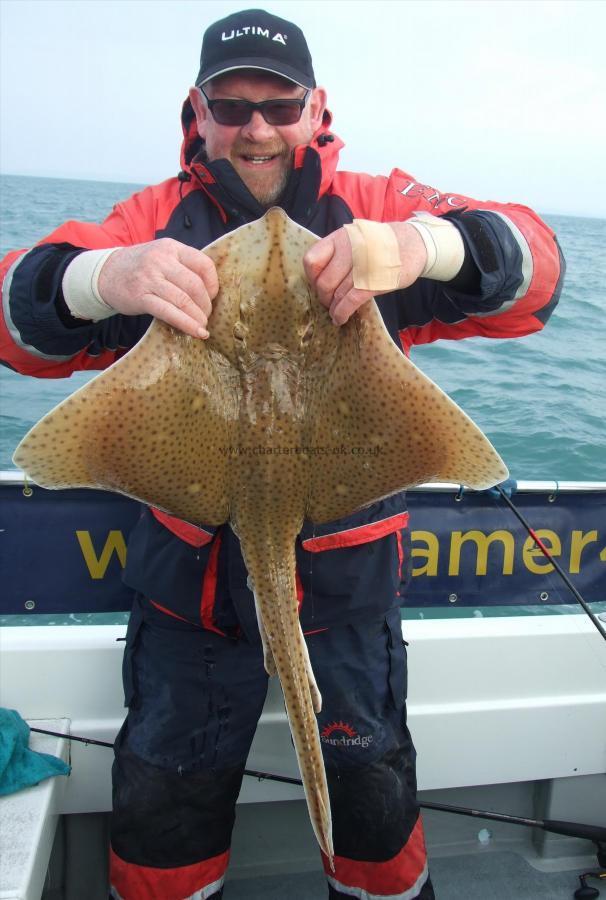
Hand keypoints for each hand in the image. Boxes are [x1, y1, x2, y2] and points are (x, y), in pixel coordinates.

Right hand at [97, 239, 218, 337]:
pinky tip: (196, 332)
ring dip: (198, 317)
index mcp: (172, 248)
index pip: (203, 264)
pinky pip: (169, 312)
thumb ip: (183, 266)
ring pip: (183, 300)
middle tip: (207, 316)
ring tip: (202, 327)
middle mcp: (161, 260)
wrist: (105, 273)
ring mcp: (150, 278)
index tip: (213, 297)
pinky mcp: (141, 297)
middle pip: (195, 285)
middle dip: (206, 305)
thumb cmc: (141, 267)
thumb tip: (211, 290)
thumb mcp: (162, 255)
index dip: (213, 284)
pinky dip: (186, 324)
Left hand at [303, 222, 426, 324]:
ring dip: (334, 308)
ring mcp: (361, 266)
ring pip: (336, 294)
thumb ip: (338, 252)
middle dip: (324, 297)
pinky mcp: (374, 282)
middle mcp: (348, 250)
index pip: (311, 261)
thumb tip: (321, 277)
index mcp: (340, 238)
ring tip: (336, 313)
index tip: (319, 285)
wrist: (415, 243)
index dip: (312, 278)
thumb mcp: (356, 238)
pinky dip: (342, 313)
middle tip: (330, 302)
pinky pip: (350, 302)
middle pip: (323, 282)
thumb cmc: (382, 244)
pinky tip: (341, 318)